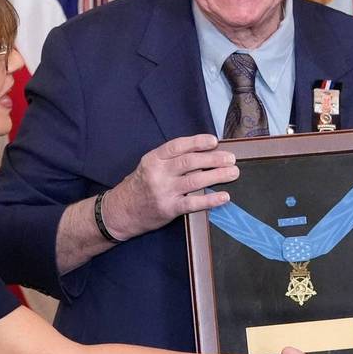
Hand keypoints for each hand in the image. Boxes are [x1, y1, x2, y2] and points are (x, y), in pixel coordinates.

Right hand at [106, 134, 238, 238]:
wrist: (120, 212)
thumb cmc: (140, 186)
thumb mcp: (150, 166)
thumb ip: (171, 160)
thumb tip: (203, 154)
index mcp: (153, 159)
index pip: (178, 146)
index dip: (197, 142)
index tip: (214, 141)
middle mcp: (158, 173)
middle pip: (190, 162)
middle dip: (213, 159)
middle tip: (231, 158)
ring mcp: (163, 191)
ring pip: (195, 180)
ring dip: (217, 176)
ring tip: (233, 173)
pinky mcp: (168, 209)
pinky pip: (193, 203)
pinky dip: (210, 200)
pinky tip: (224, 197)